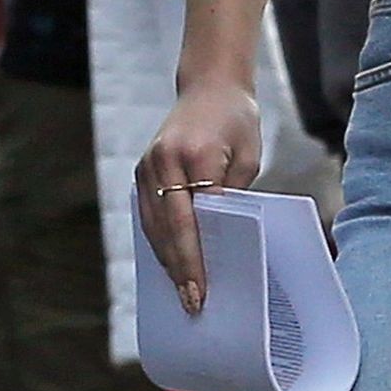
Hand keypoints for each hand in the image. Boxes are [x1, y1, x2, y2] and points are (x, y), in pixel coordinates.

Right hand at [136, 81, 261, 314]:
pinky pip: (148, 214)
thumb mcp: (247, 157)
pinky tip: (170, 265)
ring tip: (181, 293)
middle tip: (192, 305)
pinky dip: (159, 241)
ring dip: (166, 261)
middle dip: (180, 268)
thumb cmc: (237, 122)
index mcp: (196, 153)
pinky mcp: (142, 169)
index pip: (193, 216)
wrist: (211, 86)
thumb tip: (220, 241)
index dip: (195, 257)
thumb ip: (231, 195)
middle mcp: (164, 159)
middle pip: (168, 226)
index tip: (201, 290)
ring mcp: (148, 164)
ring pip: (153, 224)